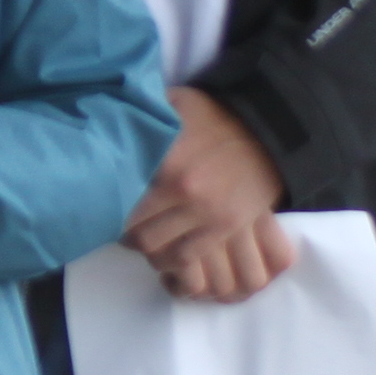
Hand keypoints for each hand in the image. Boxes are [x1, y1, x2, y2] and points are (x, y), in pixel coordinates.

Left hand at [127, 85, 295, 303]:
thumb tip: (106, 128)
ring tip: (151, 245)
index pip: (125, 207)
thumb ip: (140, 118)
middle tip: (127, 230)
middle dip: (130, 239)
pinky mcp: (231, 228)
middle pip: (144, 239)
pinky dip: (180, 268)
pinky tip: (172, 257)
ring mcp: (213, 216)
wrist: (269, 127)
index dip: (110, 214)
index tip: (107, 211)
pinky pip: (198, 261)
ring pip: (169, 257)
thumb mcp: (172, 106)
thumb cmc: (212, 114)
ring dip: (154, 257)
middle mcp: (190, 196)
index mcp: (170, 165)